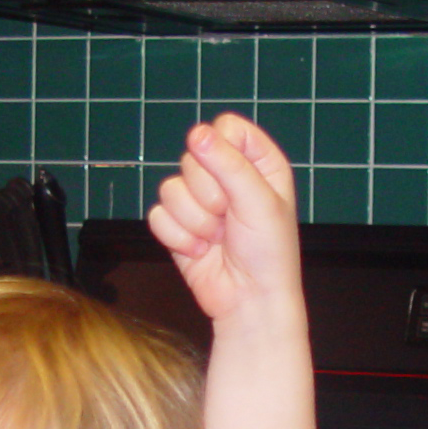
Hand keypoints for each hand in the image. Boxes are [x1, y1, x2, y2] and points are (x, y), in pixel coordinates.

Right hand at [147, 114, 301, 324]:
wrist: (249, 300)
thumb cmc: (269, 253)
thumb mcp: (259, 202)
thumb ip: (229, 165)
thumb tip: (198, 133)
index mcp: (257, 162)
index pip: (226, 128)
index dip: (223, 151)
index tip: (235, 179)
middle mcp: (227, 176)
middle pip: (193, 157)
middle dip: (208, 195)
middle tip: (230, 218)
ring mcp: (199, 200)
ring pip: (171, 188)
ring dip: (195, 221)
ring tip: (218, 238)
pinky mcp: (178, 224)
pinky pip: (158, 215)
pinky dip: (178, 238)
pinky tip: (201, 250)